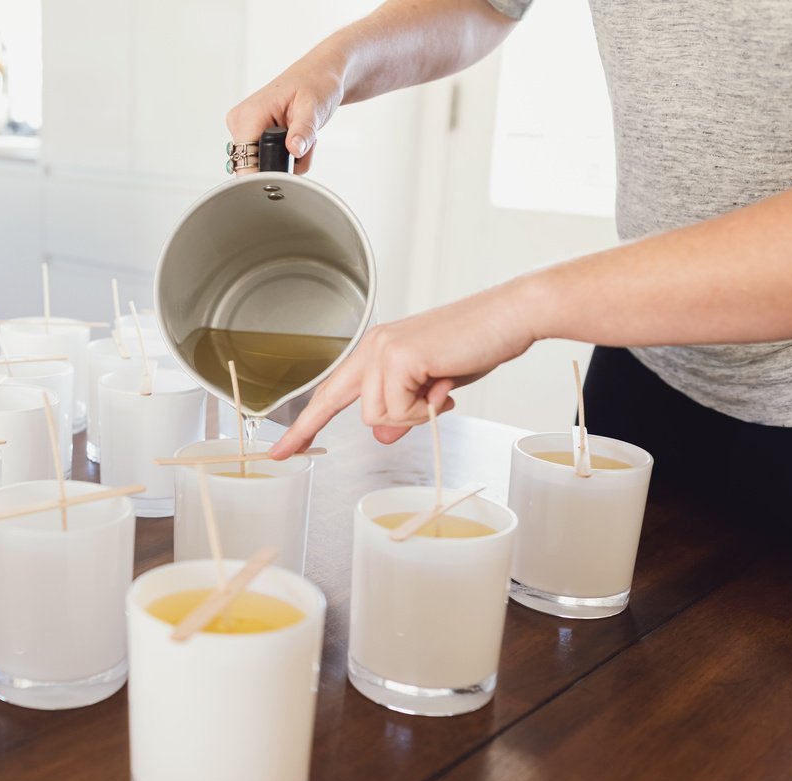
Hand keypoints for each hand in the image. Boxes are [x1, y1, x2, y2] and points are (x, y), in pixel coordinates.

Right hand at [226, 55, 345, 174]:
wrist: (317, 75)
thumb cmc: (315, 83)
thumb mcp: (313, 108)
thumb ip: (303, 131)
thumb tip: (295, 149)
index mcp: (249, 114)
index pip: (245, 162)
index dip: (267, 173)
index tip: (288, 170)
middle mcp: (240, 122)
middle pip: (253, 167)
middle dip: (281, 165)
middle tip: (301, 144)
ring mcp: (244, 128)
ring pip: (261, 165)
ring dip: (285, 160)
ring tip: (299, 137)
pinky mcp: (251, 133)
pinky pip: (264, 158)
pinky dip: (284, 156)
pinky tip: (293, 139)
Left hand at [270, 285, 540, 456]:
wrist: (509, 318)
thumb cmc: (476, 345)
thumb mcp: (432, 388)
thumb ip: (403, 409)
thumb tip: (382, 434)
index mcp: (376, 350)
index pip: (330, 392)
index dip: (305, 424)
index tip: (282, 448)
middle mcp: (372, 347)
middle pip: (337, 403)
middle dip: (322, 427)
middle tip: (292, 450)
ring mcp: (382, 351)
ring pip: (373, 416)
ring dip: (411, 415)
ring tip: (439, 391)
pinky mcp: (398, 358)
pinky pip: (397, 410)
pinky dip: (424, 410)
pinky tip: (444, 386)